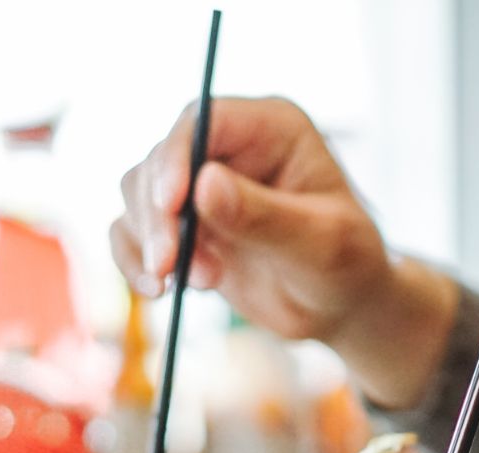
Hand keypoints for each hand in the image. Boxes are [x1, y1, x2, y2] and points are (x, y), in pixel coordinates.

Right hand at [112, 97, 457, 407]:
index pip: (203, 121)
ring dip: (151, 241)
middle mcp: (229, 147)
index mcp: (271, 128)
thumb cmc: (347, 265)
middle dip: (157, 215)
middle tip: (171, 267)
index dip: (175, 159)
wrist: (340, 305)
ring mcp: (200, 185)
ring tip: (201, 283)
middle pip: (160, 159)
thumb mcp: (320, 243)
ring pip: (138, 193)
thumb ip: (265, 216)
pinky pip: (132, 232)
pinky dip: (135, 261)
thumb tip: (204, 186)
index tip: (169, 206)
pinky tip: (160, 292)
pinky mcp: (183, 224)